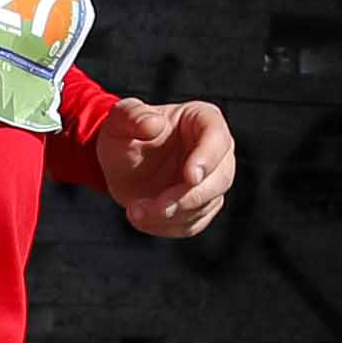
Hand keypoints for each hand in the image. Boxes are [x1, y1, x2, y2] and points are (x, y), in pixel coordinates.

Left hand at [93, 96, 233, 238]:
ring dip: (173, 215)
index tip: (190, 177)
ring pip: (207, 204)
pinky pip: (192, 223)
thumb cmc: (124, 133)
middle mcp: (216, 151)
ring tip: (135, 211)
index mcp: (203, 120)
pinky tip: (142, 218)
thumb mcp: (120, 120)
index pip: (217, 136)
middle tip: (159, 206)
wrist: (120, 164)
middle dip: (190, 196)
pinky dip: (167, 226)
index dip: (208, 158)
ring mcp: (212, 181)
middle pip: (221, 177)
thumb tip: (154, 123)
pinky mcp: (201, 206)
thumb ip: (132, 116)